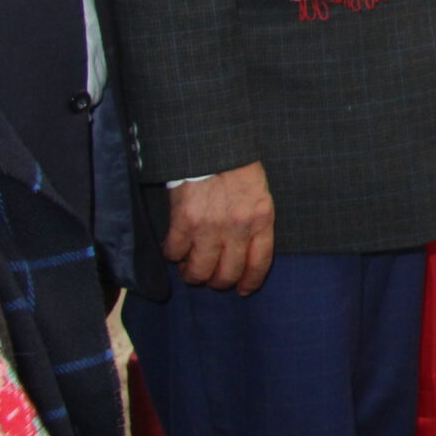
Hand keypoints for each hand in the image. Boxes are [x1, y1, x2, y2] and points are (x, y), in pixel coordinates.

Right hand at [164, 161, 274, 294]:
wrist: (213, 144)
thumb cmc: (238, 169)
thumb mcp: (259, 195)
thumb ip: (255, 223)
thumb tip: (246, 254)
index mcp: (261, 219)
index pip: (259, 263)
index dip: (249, 282)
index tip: (242, 290)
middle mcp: (237, 227)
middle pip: (226, 274)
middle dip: (217, 282)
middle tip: (210, 276)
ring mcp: (210, 226)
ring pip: (198, 271)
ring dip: (192, 274)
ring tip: (190, 267)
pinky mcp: (184, 221)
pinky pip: (175, 253)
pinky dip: (173, 256)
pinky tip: (176, 249)